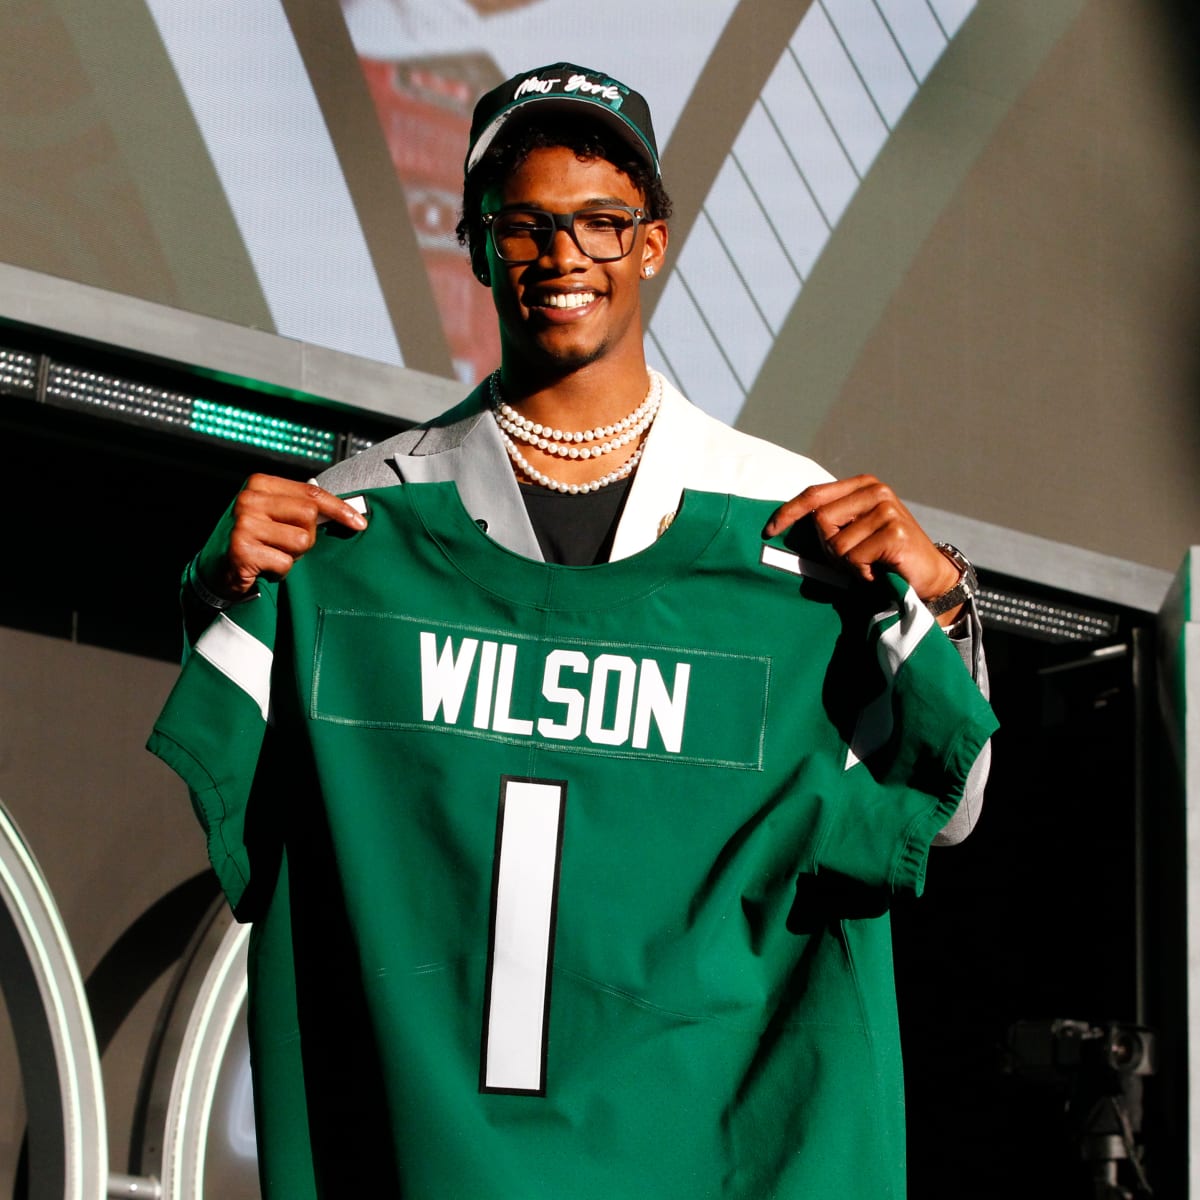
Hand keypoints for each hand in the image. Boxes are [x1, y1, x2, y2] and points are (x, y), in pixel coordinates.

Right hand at [197, 474, 367, 601]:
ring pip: (301, 541)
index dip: (339, 509)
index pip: (311, 493)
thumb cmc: (254, 539)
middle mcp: (249, 499)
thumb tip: (348, 510)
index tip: (359, 523)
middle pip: (309, 516)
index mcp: (259, 484)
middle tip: (285, 544)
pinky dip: (280, 571)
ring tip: (272, 554)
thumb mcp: (273, 514)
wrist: (216, 569)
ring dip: (293, 555)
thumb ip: (300, 506)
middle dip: (306, 536)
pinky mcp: (242, 550)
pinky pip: (285, 563)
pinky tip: (263, 567)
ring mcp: (244, 524)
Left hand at [763, 475, 962, 622]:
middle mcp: (876, 491)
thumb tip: (782, 522)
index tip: (768, 530)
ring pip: (836, 543)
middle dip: (828, 548)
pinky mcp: (895, 533)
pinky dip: (862, 573)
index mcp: (863, 485)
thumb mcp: (854, 531)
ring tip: (870, 564)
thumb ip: (830, 520)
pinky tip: (880, 571)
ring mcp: (887, 510)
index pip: (814, 494)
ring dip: (847, 564)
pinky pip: (854, 558)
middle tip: (853, 559)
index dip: (788, 512)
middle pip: (820, 520)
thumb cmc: (882, 556)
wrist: (928, 576)